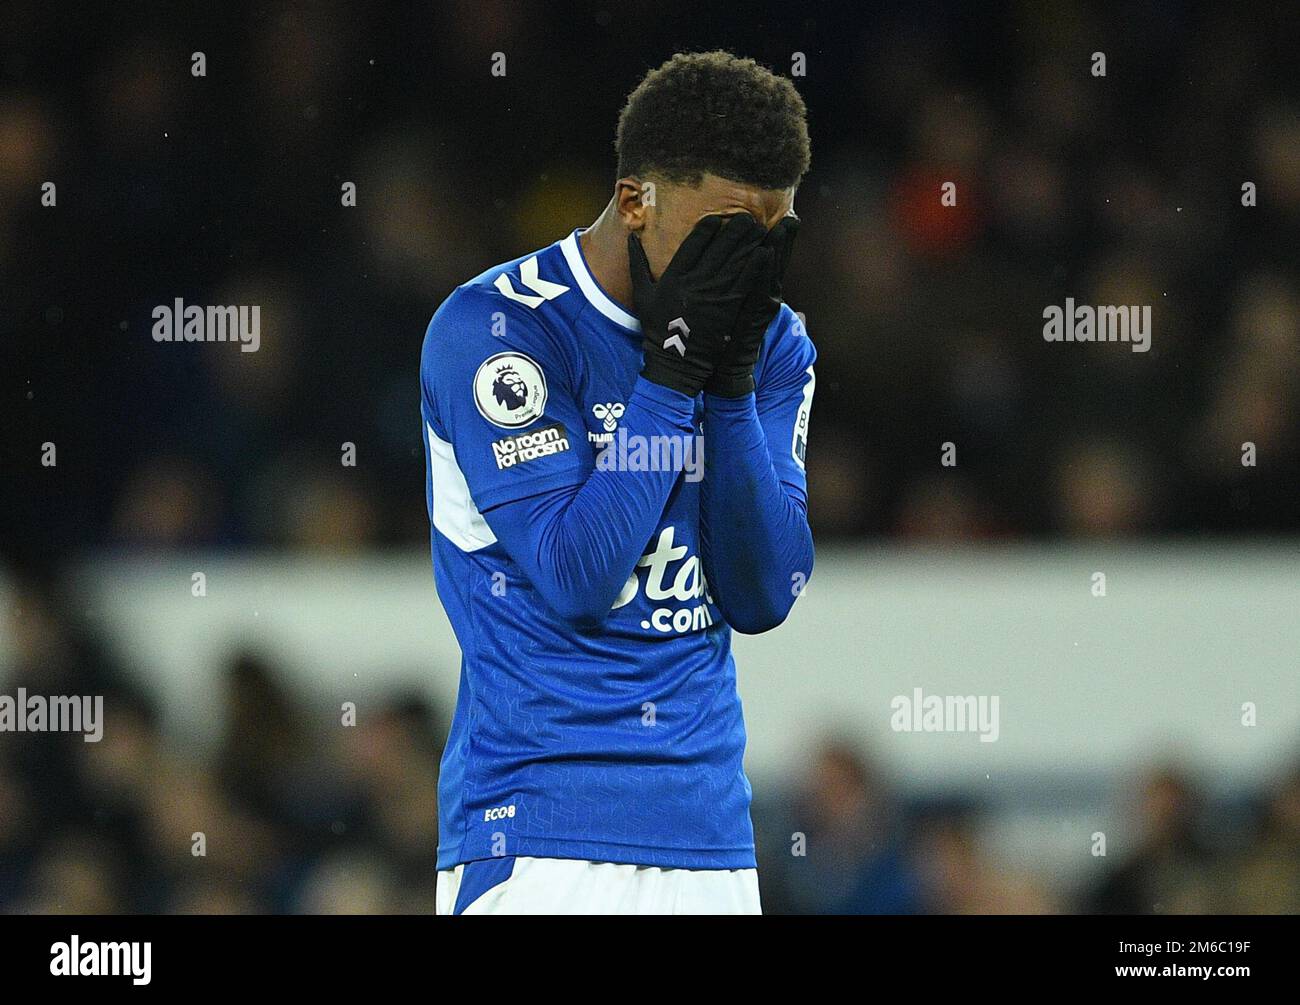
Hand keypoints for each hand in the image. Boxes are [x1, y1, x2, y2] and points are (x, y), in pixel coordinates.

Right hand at [629, 213, 767, 397]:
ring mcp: (714, 294)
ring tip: (759, 228)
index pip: (694, 243)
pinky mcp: (729, 307)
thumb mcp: (642, 295)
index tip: (718, 218)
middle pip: (720, 247)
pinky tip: (765, 252)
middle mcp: (695, 282)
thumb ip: (637, 264)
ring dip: (749, 242)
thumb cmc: (657, 327)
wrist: (676, 360)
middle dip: (735, 229)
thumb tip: (631, 236)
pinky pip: (746, 280)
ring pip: (736, 260)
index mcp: (674, 276)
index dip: (708, 227)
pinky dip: (757, 265)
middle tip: (746, 217)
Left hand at [705, 214, 798, 397]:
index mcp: (761, 292)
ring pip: (772, 272)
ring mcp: (762, 307)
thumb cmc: (725, 336)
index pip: (771, 260)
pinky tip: (767, 252)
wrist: (725, 368)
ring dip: (780, 248)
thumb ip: (741, 288)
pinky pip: (759, 289)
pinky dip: (764, 271)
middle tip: (791, 216)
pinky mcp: (752, 316)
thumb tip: (749, 270)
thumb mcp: (736, 308)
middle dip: (785, 239)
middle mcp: (766, 298)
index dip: (779, 241)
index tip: (785, 217)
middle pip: (777, 262)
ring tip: (787, 225)